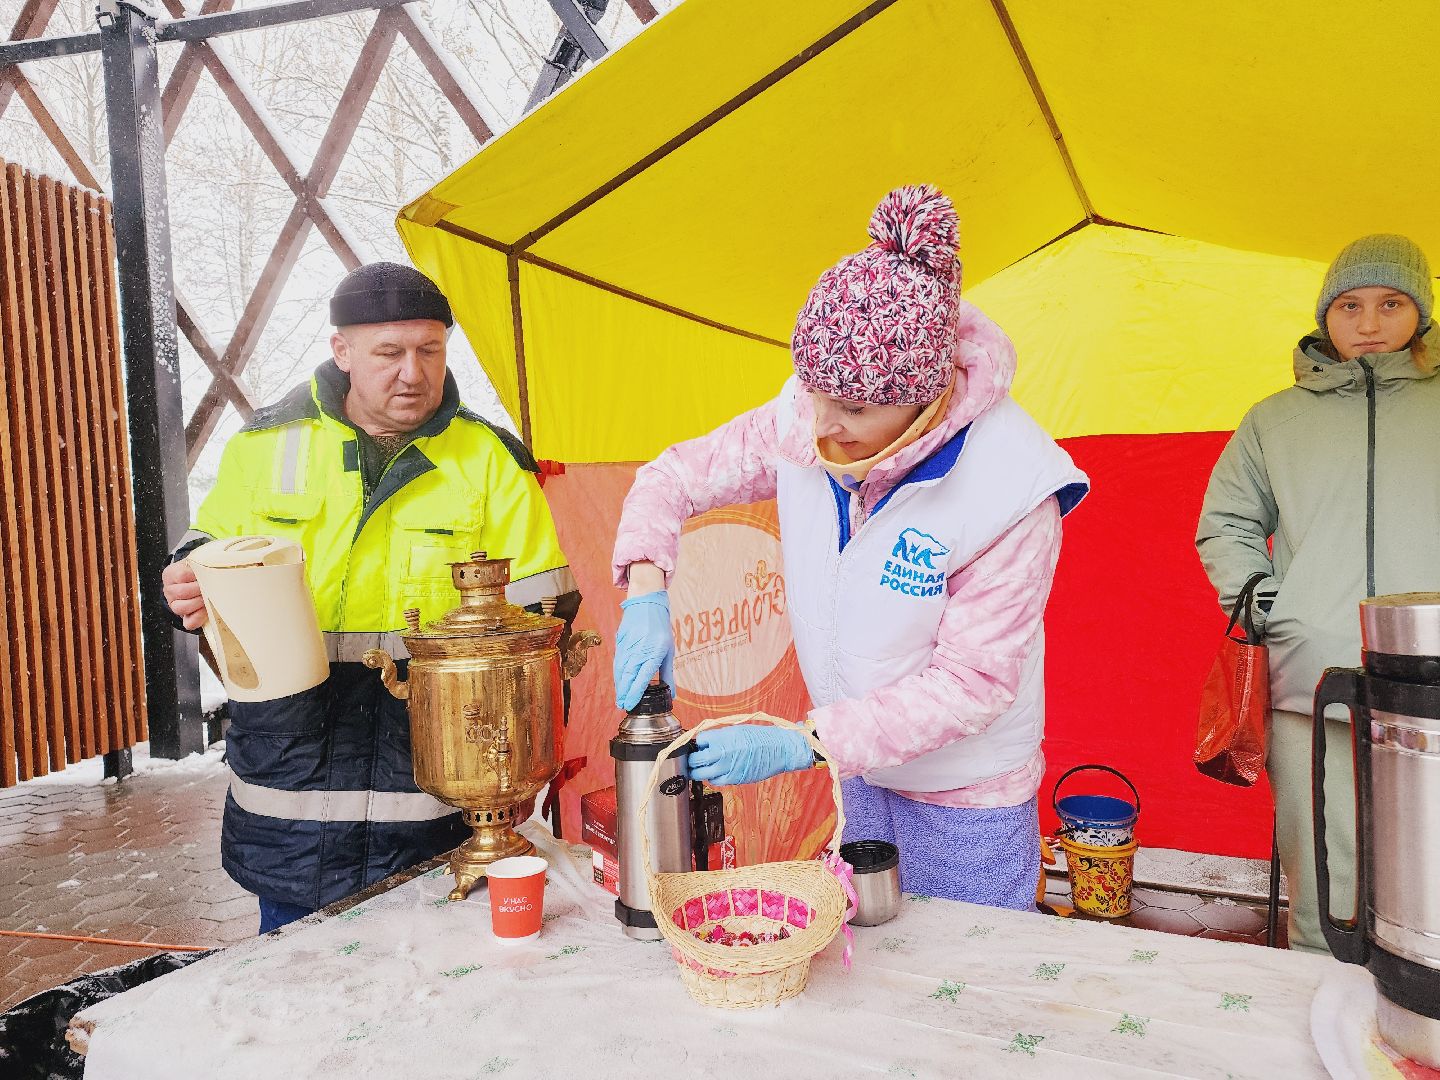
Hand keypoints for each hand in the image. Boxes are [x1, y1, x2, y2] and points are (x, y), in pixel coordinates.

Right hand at [162, 560, 208, 630]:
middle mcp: (169, 590)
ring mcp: (174, 604)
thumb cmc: (197, 571)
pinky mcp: (184, 617)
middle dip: (200, 590)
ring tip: (209, 597)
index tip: (207, 574)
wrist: (193, 580)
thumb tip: (221, 559)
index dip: (196, 576)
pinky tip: (206, 612)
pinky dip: (199, 618)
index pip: (181, 575)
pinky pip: (189, 623)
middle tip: (211, 587)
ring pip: (182, 608)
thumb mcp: (197, 561)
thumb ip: (204, 561)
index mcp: (171, 574)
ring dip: (198, 603)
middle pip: (182, 592)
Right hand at [613, 591, 674, 709]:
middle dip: (624, 693)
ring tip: (619, 698)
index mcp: (653, 653)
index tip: (630, 704)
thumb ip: (668, 674)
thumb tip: (671, 694)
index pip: (642, 678)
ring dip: (619, 686)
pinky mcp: (621, 643)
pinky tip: (618, 682)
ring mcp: (628, 647)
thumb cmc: (660, 628)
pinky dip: (617, 675)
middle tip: (622, 706)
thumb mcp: (669, 650)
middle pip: (628, 677)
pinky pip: (617, 662)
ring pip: (620, 671)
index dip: (635, 693)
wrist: (646, 605)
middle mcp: (639, 651)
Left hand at [687, 725, 812, 785]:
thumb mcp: (735, 730)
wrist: (778, 749)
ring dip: (699, 770)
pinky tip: (717, 772)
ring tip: (704, 766)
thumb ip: (718, 737)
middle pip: (694, 760)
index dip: (699, 743)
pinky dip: (712, 778)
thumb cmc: (760, 737)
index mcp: (720, 737)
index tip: (701, 744)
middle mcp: (720, 753)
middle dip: (692, 759)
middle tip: (693, 758)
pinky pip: (714, 781)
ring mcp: (726, 768)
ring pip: (701, 774)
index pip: (698, 741)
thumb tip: (705, 743)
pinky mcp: (732, 779)